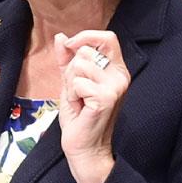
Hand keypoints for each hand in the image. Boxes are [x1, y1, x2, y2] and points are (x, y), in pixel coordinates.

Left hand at [52, 30, 128, 182]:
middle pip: (86, 51)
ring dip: (71, 84)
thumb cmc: (79, 115)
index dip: (86, 36)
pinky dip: (72, 94)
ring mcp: (116, 86)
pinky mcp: (106, 97)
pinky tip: (80, 107)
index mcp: (116, 69)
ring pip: (79, 65)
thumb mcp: (70, 81)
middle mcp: (121, 75)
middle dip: (72, 70)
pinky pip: (77, 82)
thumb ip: (67, 59)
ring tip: (79, 99)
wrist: (84, 146)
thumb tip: (61, 37)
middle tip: (77, 90)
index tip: (70, 47)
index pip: (107, 37)